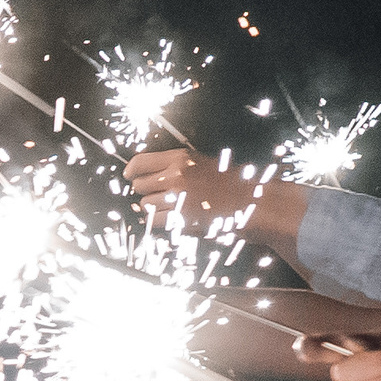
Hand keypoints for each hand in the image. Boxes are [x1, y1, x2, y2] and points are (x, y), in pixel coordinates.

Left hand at [126, 149, 305, 251]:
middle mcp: (175, 177)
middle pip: (138, 186)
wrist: (250, 201)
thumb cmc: (228, 181)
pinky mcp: (179, 219)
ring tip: (173, 205)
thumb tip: (141, 173)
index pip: (139, 162)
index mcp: (180, 159)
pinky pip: (154, 221)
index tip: (129, 176)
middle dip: (145, 190)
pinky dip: (160, 221)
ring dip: (154, 207)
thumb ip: (173, 166)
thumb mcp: (201, 162)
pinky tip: (174, 216)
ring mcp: (176, 199)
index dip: (131, 171)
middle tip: (160, 193)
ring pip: (145, 205)